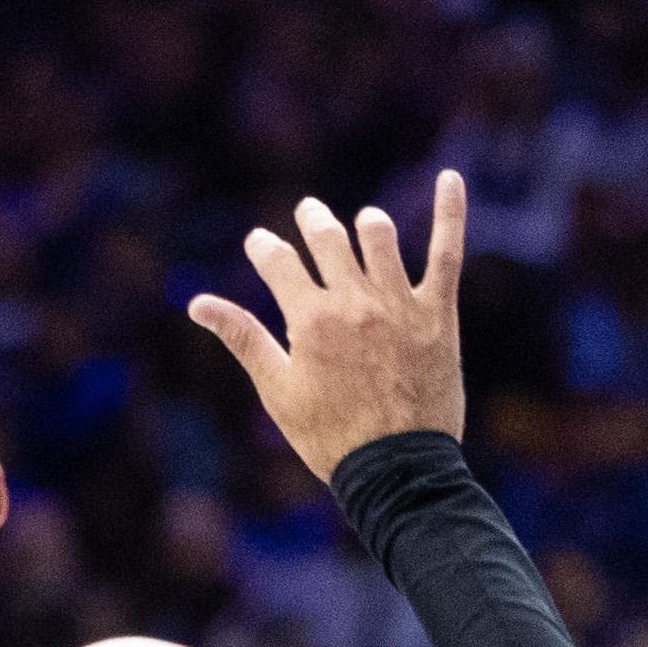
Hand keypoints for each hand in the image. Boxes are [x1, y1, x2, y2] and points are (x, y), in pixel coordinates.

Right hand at [190, 172, 469, 481]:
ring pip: (379, 237)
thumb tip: (198, 303)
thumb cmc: (330, 436)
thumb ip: (242, 337)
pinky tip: (450, 177)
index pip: (278, 261)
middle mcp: (353, 302)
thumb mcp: (276, 389)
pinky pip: (446, 251)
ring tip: (361, 225)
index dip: (264, 247)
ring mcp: (399, 303)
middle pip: (327, 238)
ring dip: (364, 225)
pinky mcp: (438, 312)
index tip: (260, 244)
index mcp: (310, 320)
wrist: (398, 469)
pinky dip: (449, 211)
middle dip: (311, 221)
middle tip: (308, 214)